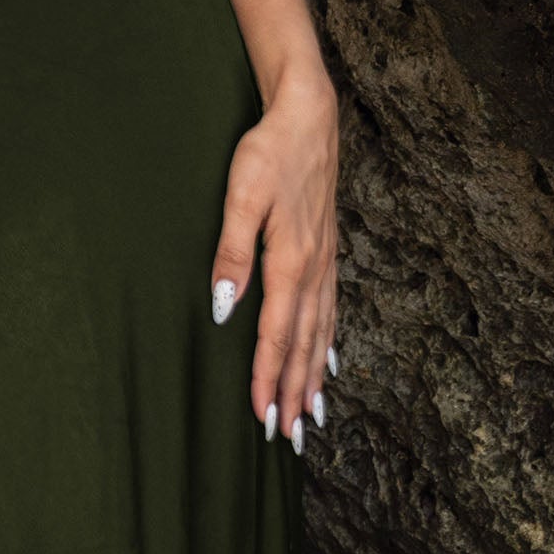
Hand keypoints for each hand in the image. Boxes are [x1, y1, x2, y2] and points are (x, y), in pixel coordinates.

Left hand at [210, 67, 338, 449]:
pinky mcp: (327, 251)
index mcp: (290, 261)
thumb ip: (231, 255)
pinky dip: (328, 344)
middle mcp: (313, 269)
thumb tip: (223, 309)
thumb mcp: (239, 197)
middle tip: (287, 438)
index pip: (275, 335)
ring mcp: (325, 261)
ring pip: (320, 333)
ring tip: (311, 416)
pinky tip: (328, 361)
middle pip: (303, 345)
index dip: (268, 379)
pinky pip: (330, 311)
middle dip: (294, 394)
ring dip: (313, 377)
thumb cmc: (268, 152)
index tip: (262, 418)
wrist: (309, 115)